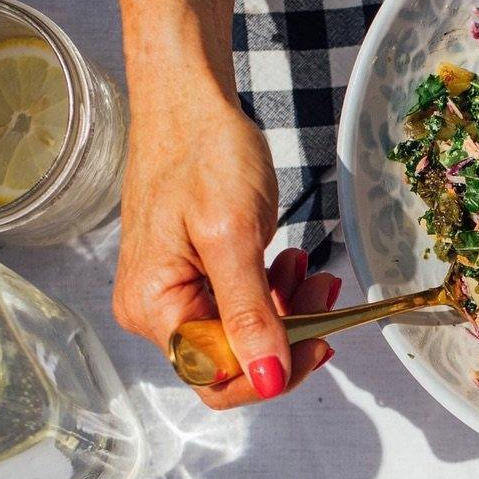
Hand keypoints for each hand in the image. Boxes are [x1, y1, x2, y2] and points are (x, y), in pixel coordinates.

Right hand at [113, 76, 339, 408]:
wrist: (191, 100)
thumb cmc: (201, 151)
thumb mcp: (232, 235)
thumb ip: (250, 313)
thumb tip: (269, 378)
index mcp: (154, 308)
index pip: (215, 379)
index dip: (271, 372)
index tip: (318, 342)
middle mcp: (156, 310)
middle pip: (233, 362)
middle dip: (287, 336)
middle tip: (324, 295)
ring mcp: (176, 294)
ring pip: (246, 336)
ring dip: (290, 312)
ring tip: (311, 269)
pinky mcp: (197, 278)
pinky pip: (244, 308)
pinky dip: (277, 293)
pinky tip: (292, 262)